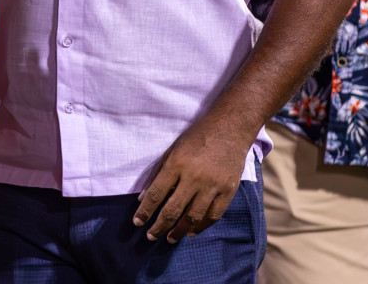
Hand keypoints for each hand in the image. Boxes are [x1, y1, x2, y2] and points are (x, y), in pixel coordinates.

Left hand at [133, 113, 255, 242]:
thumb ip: (158, 173)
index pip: (156, 194)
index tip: (137, 222)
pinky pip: (213, 215)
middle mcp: (194, 177)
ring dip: (179, 231)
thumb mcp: (172, 150)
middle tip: (150, 236)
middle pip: (173, 210)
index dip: (145, 211)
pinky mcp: (228, 191)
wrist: (230, 128)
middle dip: (159, 226)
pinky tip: (191, 231)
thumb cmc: (197, 137)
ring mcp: (213, 186)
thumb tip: (144, 198)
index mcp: (176, 164)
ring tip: (169, 238)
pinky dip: (201, 226)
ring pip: (193, 217)